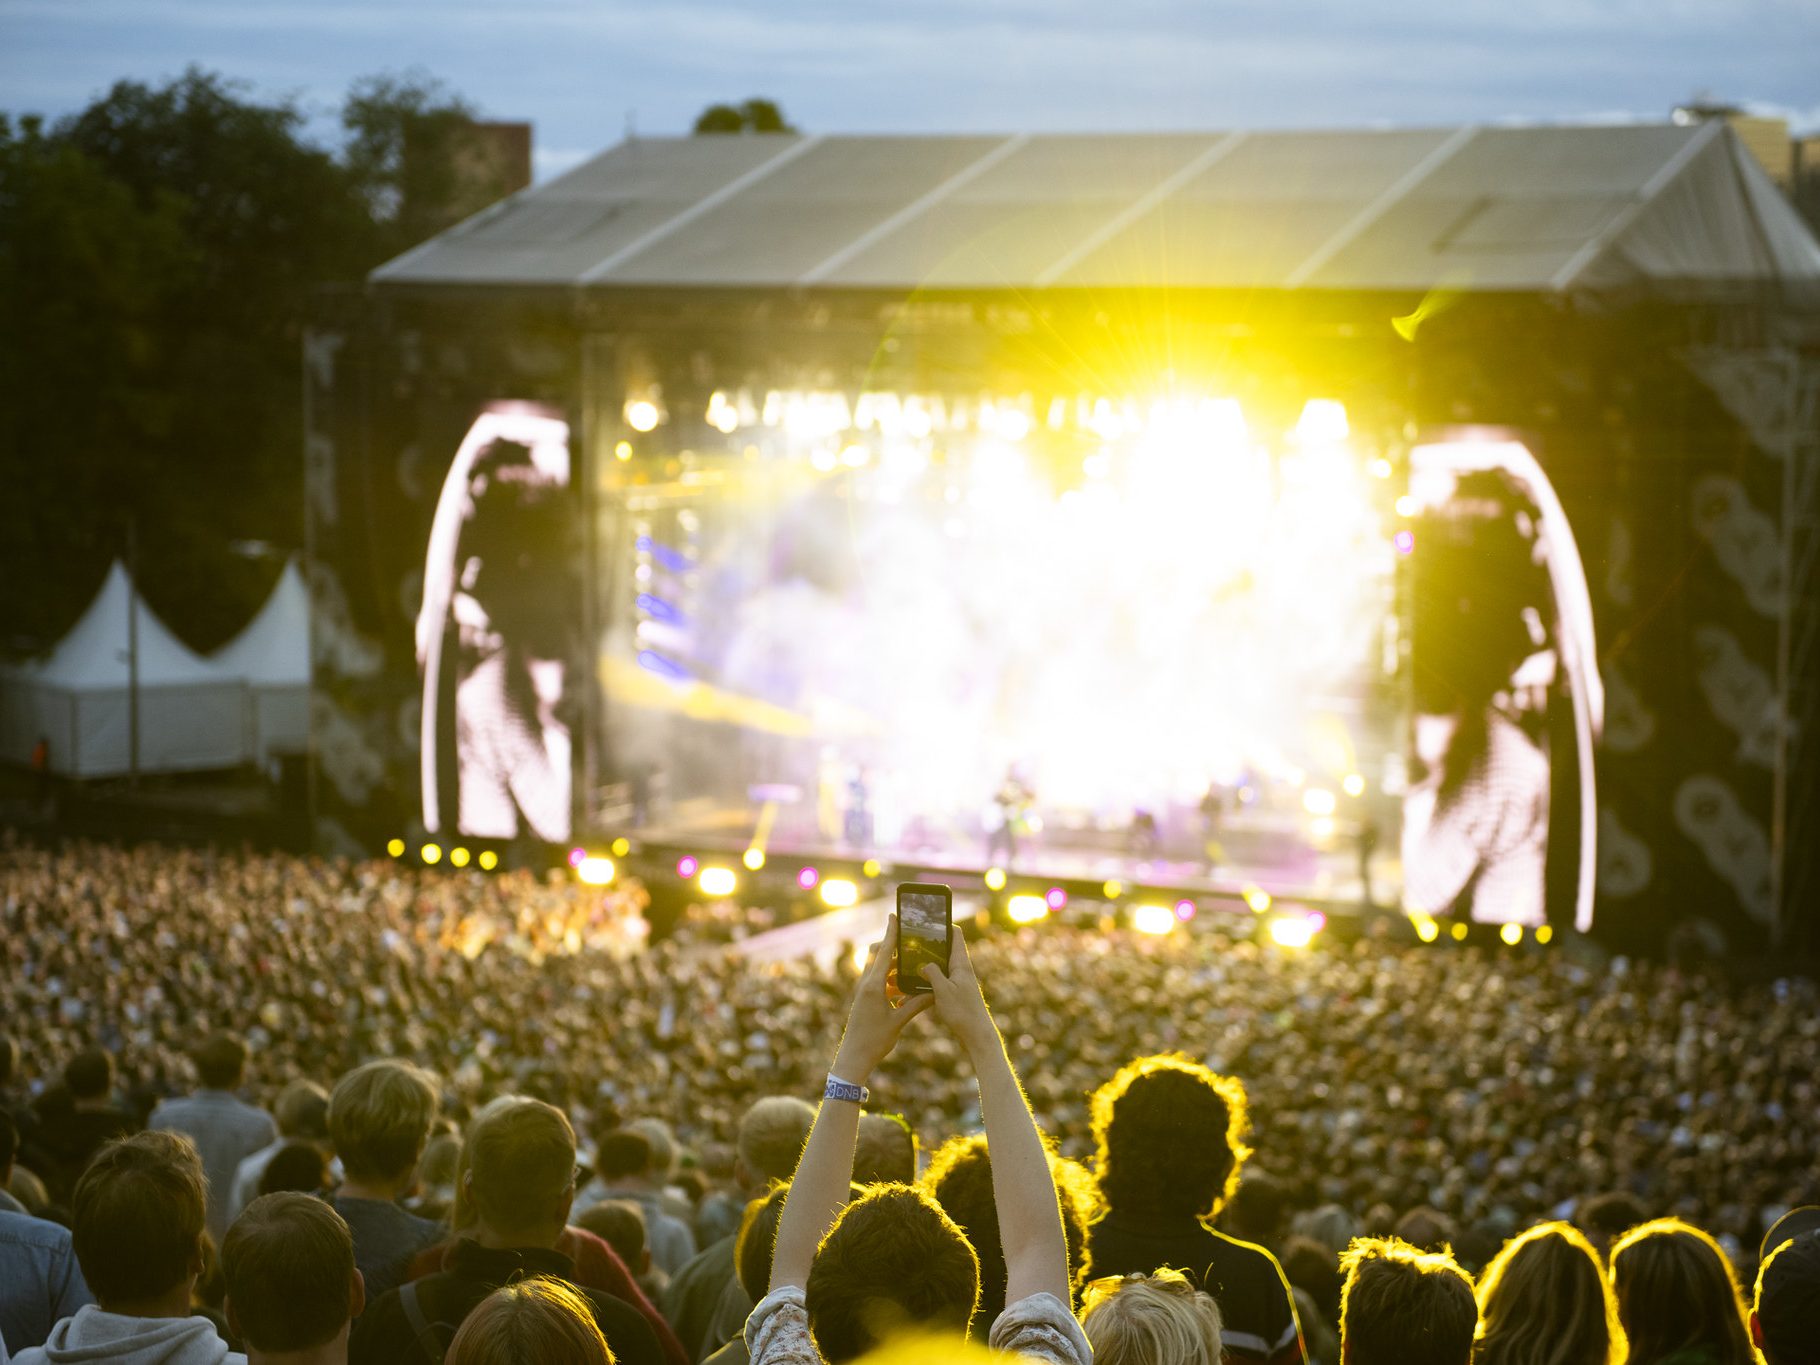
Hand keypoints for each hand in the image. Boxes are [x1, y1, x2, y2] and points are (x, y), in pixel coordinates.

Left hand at [832, 914, 931, 1081]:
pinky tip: (903, 988)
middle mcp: (866, 984)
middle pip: (878, 955)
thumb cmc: (874, 1041)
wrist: (854, 1057)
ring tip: (911, 967)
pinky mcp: (865, 999)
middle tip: (910, 943)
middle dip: (892, 947)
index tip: (894, 915)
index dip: (890, 933)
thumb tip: (933, 993)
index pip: (884, 953)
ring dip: (893, 966)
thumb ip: (915, 1005)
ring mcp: (864, 991)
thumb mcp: (898, 1022)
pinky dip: (890, 980)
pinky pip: (877, 981)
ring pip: (878, 969)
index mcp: (874, 986)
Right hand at [920, 924, 995, 1054]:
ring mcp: (958, 982)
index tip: (930, 917)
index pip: (955, 935)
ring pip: (938, 967)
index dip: (944, 923)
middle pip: (944, 949)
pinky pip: (937, 982)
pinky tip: (910, 990)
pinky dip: (925, 982)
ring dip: (924, 966)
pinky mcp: (955, 993)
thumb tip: (923, 964)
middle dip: (928, 945)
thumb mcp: (943, 991)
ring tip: (905, 964)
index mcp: (961, 964)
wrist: (977, 1036)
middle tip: (910, 941)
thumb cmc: (963, 1012)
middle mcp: (961, 970)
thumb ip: (932, 974)